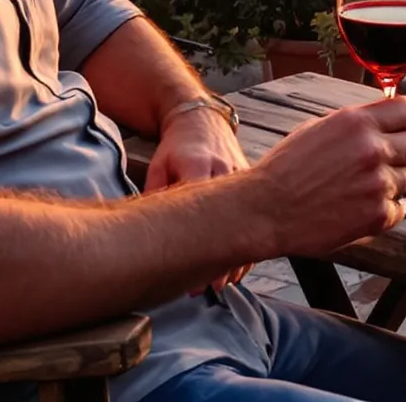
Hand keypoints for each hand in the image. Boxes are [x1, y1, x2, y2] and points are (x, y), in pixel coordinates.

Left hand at [148, 104, 251, 291]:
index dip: (203, 245)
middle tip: (216, 286)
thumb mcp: (159, 165)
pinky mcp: (252, 179)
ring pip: (250, 219)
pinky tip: (240, 260)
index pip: (204, 209)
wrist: (202, 119)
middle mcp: (226, 170)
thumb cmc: (175, 145)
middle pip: (232, 220)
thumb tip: (150, 233)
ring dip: (241, 251)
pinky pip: (256, 213)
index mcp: (200, 165)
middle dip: (227, 257)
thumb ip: (156, 195)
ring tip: (227, 280)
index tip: (199, 273)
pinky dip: (250, 237)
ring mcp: (243, 174)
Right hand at [250, 98, 405, 259]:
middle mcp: (372, 150)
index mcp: (357, 123)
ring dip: (398, 181)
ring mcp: (377, 184)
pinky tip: (364, 206)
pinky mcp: (377, 216)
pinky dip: (387, 210)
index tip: (403, 129)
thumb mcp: (319, 128)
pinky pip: (401, 209)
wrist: (265, 209)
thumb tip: (385, 122)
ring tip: (372, 186)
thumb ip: (357, 124)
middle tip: (390, 161)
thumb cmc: (286, 169)